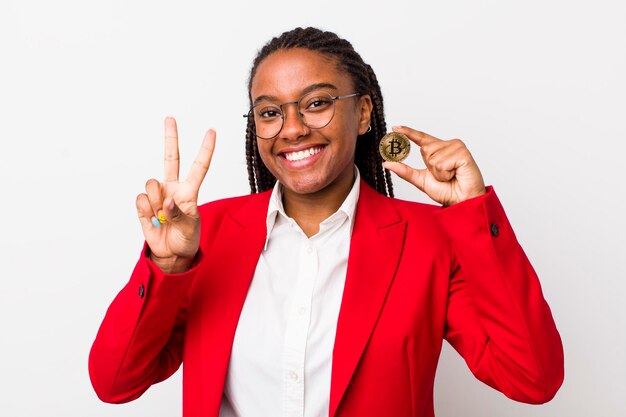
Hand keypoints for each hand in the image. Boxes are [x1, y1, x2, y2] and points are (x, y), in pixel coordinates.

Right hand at [136, 117, 215, 272]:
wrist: (171, 253)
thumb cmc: (186, 238)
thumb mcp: (190, 228)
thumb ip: (179, 214)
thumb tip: (167, 203)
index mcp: (189, 191)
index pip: (199, 167)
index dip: (206, 149)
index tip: (212, 131)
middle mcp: (173, 187)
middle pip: (171, 158)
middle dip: (170, 137)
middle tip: (170, 118)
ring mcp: (158, 195)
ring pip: (152, 183)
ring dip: (157, 201)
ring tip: (163, 217)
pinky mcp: (144, 204)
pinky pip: (141, 199)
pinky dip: (147, 211)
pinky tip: (153, 219)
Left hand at [383, 126, 485, 205]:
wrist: (462, 201)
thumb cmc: (447, 190)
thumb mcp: (421, 180)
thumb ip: (405, 171)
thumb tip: (387, 163)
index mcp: (439, 149)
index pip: (422, 138)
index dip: (409, 132)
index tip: (395, 127)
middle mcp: (448, 145)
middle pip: (425, 149)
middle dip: (430, 167)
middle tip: (443, 175)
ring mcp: (457, 147)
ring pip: (432, 157)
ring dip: (438, 172)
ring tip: (450, 176)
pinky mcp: (463, 153)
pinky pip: (442, 163)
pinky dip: (445, 174)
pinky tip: (455, 174)